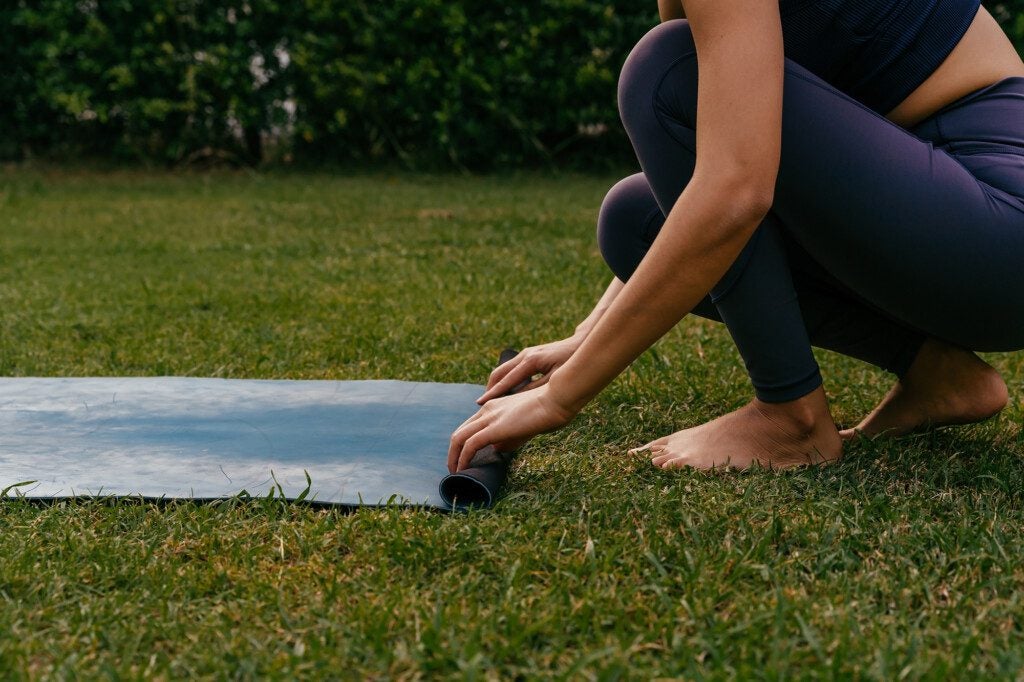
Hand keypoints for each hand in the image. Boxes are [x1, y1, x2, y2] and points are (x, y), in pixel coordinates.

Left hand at [448, 385, 575, 472]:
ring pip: (458, 438)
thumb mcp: (526, 424)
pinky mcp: (494, 428)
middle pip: (460, 432)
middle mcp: (487, 409)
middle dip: (453, 452)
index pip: (471, 426)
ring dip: (453, 458)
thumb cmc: (550, 409)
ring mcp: (489, 417)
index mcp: (494, 406)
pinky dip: (462, 458)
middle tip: (455, 468)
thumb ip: (510, 436)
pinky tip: (463, 469)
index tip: (464, 459)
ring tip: (455, 473)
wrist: (557, 398)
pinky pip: (470, 445)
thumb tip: (497, 450)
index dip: (463, 444)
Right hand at [476, 336, 582, 403]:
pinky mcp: (529, 354)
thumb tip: (518, 400)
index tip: (481, 403)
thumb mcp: (555, 378)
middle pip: (499, 373)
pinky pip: (511, 368)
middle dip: (490, 388)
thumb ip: (536, 389)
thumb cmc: (570, 362)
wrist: (579, 344)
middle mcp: (525, 355)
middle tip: (482, 405)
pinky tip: (505, 391)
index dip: (493, 393)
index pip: (507, 380)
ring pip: (503, 370)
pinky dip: (504, 379)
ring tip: (490, 400)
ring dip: (495, 384)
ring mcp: (526, 353)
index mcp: (531, 361)